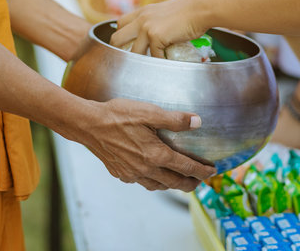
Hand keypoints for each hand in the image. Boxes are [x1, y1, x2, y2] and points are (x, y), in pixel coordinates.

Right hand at [81, 98, 215, 191]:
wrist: (88, 125)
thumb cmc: (118, 116)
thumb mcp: (149, 112)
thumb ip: (175, 119)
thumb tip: (197, 122)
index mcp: (157, 155)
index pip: (187, 168)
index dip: (202, 171)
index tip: (211, 171)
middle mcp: (146, 169)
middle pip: (175, 183)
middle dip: (190, 183)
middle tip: (199, 181)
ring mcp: (132, 174)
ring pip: (158, 186)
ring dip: (172, 184)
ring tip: (178, 179)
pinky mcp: (120, 173)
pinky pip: (142, 182)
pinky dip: (152, 181)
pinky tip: (152, 173)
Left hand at [110, 0, 208, 57]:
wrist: (201, 8)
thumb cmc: (189, 13)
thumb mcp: (164, 13)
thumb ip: (154, 23)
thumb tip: (152, 40)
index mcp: (142, 12)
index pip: (120, 25)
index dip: (121, 38)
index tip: (126, 48)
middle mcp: (140, 18)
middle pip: (117, 38)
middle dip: (119, 52)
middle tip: (128, 62)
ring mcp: (146, 27)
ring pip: (132, 52)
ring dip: (139, 61)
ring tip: (146, 67)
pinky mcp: (156, 36)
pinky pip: (153, 56)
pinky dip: (160, 61)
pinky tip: (166, 62)